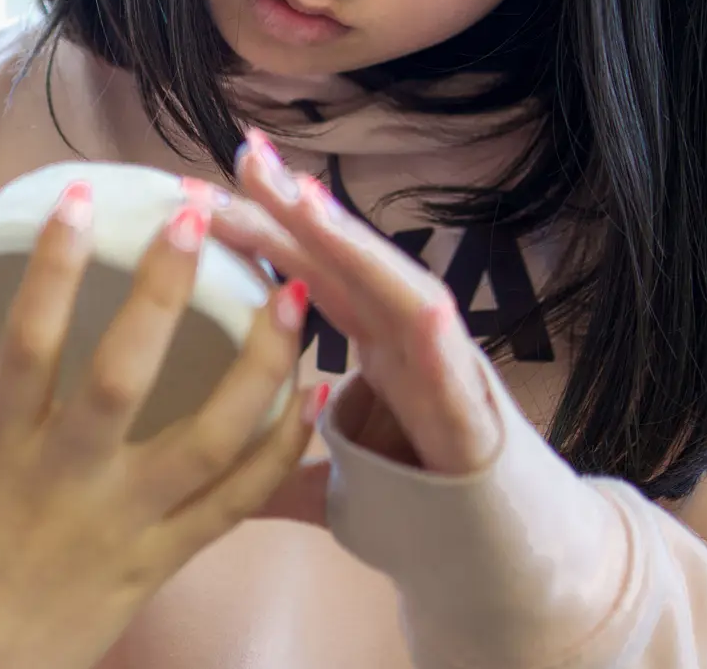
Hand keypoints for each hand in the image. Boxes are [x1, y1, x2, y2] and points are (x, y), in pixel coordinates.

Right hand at [0, 179, 327, 668]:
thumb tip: (1, 325)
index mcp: (2, 447)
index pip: (28, 341)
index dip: (55, 266)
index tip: (82, 199)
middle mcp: (66, 477)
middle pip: (123, 375)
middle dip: (163, 291)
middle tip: (195, 217)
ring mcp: (124, 519)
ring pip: (205, 437)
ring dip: (257, 365)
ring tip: (290, 297)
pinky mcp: (165, 557)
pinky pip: (238, 501)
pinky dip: (282, 448)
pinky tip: (313, 398)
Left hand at [212, 128, 504, 481]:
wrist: (509, 555)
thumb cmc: (421, 503)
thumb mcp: (327, 477)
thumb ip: (274, 462)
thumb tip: (209, 468)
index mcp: (369, 340)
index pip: (304, 270)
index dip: (255, 227)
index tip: (196, 186)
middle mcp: (404, 339)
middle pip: (340, 260)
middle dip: (293, 204)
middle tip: (242, 152)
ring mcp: (441, 368)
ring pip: (397, 288)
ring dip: (354, 242)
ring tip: (304, 196)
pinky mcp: (474, 415)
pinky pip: (455, 368)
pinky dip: (436, 330)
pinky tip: (419, 301)